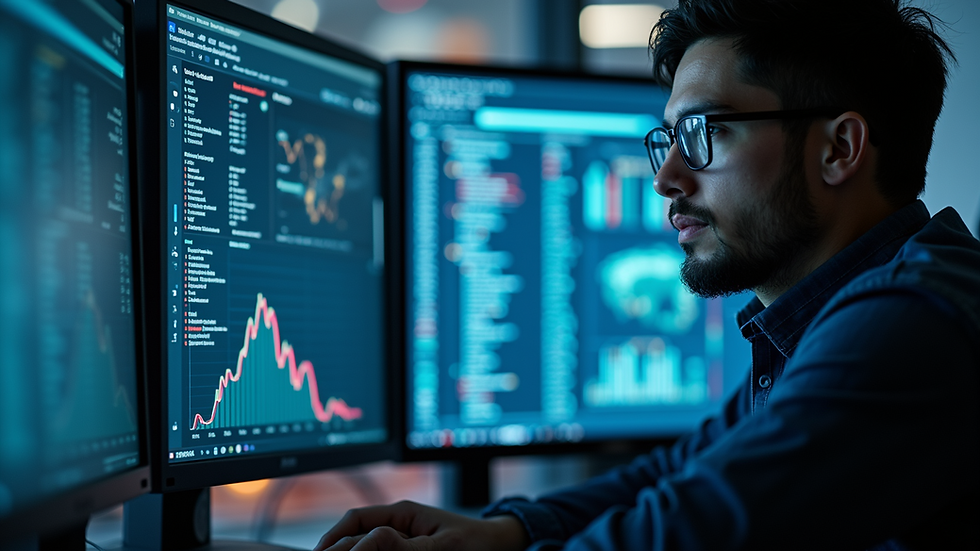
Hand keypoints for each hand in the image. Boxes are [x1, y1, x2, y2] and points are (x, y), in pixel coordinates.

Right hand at [313, 500, 529, 550]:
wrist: (499, 546)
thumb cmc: (475, 543)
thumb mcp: (440, 546)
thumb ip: (404, 546)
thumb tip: (367, 543)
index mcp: (403, 512)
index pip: (357, 518)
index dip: (334, 536)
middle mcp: (398, 524)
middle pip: (356, 533)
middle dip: (338, 547)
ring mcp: (402, 538)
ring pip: (366, 545)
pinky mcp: (409, 550)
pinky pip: (382, 550)